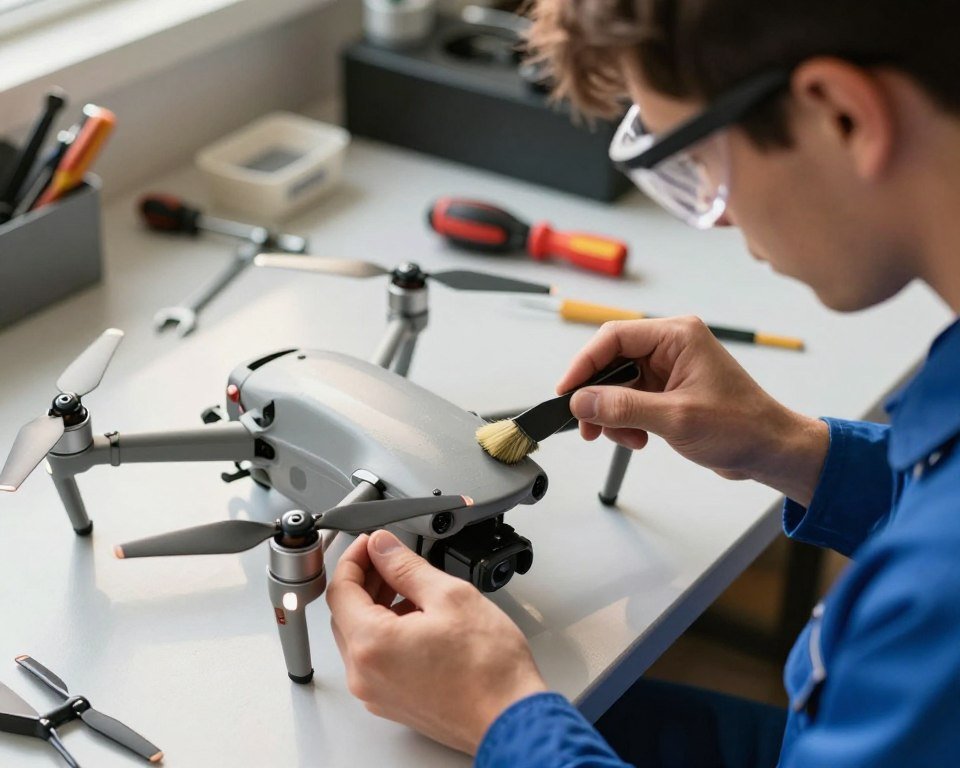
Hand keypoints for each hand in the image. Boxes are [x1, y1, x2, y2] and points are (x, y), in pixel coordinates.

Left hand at [326, 529, 547, 753]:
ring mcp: (376, 693)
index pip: (340, 589)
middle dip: (365, 580)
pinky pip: (376, 658)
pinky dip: (387, 631)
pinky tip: (417, 617)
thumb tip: (382, 547)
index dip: (354, 558)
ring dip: (376, 605)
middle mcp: (365, 675)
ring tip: (411, 586)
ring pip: (361, 636)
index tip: (371, 543)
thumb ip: (406, 566)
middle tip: (391, 558)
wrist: (510, 718)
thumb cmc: (489, 668)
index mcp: (371, 645)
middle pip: (346, 614)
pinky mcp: (392, 702)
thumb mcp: (449, 596)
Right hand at [557, 317, 827, 505]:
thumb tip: (582, 402)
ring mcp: (669, 369)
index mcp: (677, 336)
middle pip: (612, 361)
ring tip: (624, 438)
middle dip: (597, 395)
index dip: (584, 364)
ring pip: (618, 385)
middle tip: (586, 424)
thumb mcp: (676, 417)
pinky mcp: (668, 391)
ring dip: (612, 414)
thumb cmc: (741, 426)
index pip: (614, 338)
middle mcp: (671, 346)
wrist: (770, 450)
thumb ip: (624, 408)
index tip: (567, 391)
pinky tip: (639, 438)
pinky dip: (626, 421)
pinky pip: (630, 400)